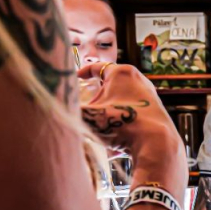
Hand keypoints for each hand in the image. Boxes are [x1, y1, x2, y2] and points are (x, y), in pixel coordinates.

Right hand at [77, 63, 187, 198]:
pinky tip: (116, 139)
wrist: (155, 142)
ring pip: (121, 100)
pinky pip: (132, 113)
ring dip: (108, 111)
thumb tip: (55, 109)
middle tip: (86, 107)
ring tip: (101, 125)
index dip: (82, 73)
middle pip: (110, 84)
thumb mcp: (89, 116)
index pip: (97, 67)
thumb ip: (70, 109)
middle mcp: (138, 79)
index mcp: (122, 73)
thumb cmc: (122, 123)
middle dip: (96, 96)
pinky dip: (121, 121)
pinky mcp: (155, 110)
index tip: (73, 79)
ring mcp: (149, 94)